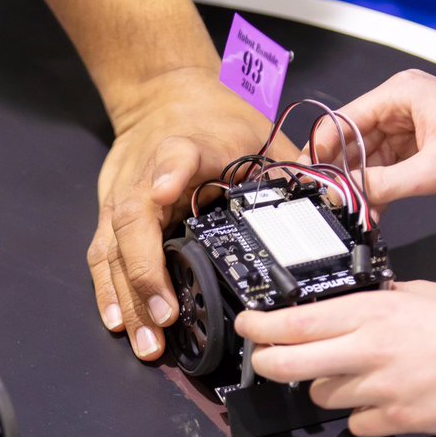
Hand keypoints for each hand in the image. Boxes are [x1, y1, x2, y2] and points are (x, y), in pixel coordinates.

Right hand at [89, 66, 297, 358]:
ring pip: (112, 249)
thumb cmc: (215, 116)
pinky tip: (119, 323)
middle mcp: (143, 175)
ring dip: (127, 298)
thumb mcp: (257, 133)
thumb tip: (333, 203)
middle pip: (133, 222)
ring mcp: (120, 196)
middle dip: (145, 275)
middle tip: (166, 320)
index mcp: (184, 146)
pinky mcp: (108, 214)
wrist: (164, 93)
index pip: (176, 156)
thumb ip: (288, 168)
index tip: (165, 191)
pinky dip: (108, 291)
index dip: (169, 173)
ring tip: (147, 343)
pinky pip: (102, 256)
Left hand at [235, 280, 435, 435]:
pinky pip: (359, 424)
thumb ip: (389, 298)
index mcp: (374, 313)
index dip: (260, 326)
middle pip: (289, 366)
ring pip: (323, 396)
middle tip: (266, 357)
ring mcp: (383, 391)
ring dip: (326, 386)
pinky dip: (363, 414)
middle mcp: (369, 353)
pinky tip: (384, 399)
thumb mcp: (431, 293)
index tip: (247, 324)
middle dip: (267, 363)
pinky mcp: (402, 422)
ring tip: (351, 373)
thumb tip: (364, 300)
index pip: (294, 323)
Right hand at [308, 70, 435, 209]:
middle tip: (334, 203)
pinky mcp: (425, 143)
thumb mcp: (434, 172)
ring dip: (364, 183)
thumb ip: (383, 186)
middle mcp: (403, 104)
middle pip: (354, 139)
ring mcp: (414, 124)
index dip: (324, 152)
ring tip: (357, 211)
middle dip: (344, 173)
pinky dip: (383, 185)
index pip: (343, 120)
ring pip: (371, 155)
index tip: (314, 181)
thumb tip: (345, 196)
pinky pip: (391, 164)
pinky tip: (377, 207)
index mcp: (401, 95)